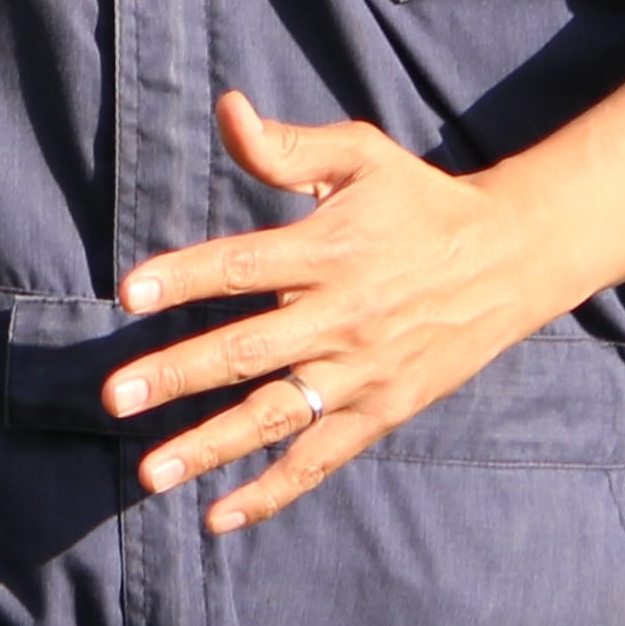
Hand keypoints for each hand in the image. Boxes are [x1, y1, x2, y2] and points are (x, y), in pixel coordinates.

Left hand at [100, 91, 574, 532]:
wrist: (511, 260)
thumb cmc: (418, 200)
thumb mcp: (361, 156)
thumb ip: (288, 146)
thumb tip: (226, 110)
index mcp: (330, 250)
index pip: (244, 265)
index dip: (185, 276)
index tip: (128, 292)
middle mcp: (343, 317)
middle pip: (249, 350)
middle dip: (178, 374)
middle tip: (113, 397)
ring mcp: (362, 373)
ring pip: (277, 417)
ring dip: (210, 447)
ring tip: (149, 473)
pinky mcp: (381, 412)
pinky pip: (321, 458)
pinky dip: (272, 490)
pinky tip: (219, 515)